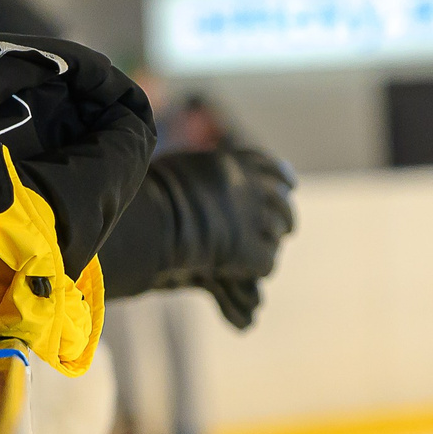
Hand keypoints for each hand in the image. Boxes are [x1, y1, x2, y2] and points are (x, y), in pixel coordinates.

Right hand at [154, 143, 295, 329]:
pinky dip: (257, 267)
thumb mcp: (179, 168)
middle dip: (284, 216)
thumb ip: (204, 172)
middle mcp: (248, 186)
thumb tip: (209, 176)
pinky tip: (246, 271)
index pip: (270, 167)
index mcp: (231, 163)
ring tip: (261, 250)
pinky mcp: (248, 250)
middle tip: (284, 229)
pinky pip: (266, 262)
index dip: (282, 178)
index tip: (289, 186)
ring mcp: (250, 218)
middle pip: (282, 202)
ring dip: (271, 241)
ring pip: (278, 233)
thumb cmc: (147, 196)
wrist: (143, 224)